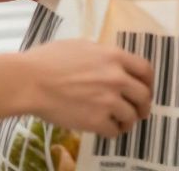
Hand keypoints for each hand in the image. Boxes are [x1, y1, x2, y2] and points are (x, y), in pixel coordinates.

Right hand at [22, 40, 153, 137]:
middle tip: (139, 111)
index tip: (146, 89)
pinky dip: (112, 131)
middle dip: (143, 105)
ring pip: (131, 116)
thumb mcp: (82, 46)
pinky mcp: (96, 121)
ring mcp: (108, 101)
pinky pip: (114, 131)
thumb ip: (102, 55)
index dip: (149, 82)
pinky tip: (106, 129)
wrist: (30, 81)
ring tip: (121, 123)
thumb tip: (111, 63)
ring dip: (128, 121)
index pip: (145, 70)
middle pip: (144, 95)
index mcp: (114, 57)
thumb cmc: (48, 60)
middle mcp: (116, 79)